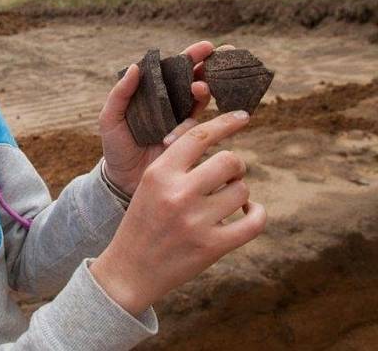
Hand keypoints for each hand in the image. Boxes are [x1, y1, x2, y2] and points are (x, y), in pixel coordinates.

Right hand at [89, 111, 266, 314]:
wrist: (130, 269)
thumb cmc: (143, 220)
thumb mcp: (149, 184)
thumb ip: (177, 162)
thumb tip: (217, 140)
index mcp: (159, 173)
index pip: (199, 136)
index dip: (225, 123)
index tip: (243, 116)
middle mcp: (178, 194)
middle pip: (229, 160)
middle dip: (234, 166)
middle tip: (228, 175)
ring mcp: (196, 221)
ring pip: (242, 190)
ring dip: (240, 193)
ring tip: (227, 201)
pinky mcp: (213, 247)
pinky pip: (255, 222)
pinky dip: (257, 214)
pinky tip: (248, 213)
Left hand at [99, 41, 231, 195]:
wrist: (123, 180)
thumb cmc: (115, 146)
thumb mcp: (110, 118)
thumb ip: (120, 94)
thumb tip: (134, 67)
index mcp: (154, 93)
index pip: (175, 69)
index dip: (192, 56)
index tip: (207, 47)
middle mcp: (172, 104)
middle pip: (196, 79)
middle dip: (212, 66)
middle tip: (221, 56)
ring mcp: (183, 122)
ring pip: (202, 100)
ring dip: (204, 91)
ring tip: (199, 88)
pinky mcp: (190, 141)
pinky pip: (203, 128)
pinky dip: (201, 123)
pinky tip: (189, 126)